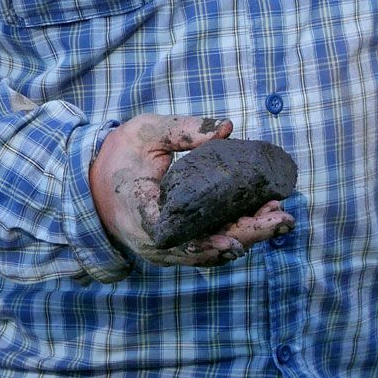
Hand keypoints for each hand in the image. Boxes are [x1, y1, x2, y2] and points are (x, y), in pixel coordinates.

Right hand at [89, 114, 293, 266]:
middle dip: (245, 235)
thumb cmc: (121, 154)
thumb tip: (227, 127)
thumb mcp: (146, 132)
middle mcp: (153, 240)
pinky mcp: (175, 247)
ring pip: (210, 251)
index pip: (173, 234)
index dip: (205, 243)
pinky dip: (234, 236)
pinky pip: (207, 247)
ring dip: (246, 237)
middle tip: (281, 218)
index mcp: (139, 213)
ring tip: (279, 218)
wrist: (96, 179)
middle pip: (203, 247)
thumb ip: (184, 130)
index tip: (234, 240)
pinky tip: (261, 222)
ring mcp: (164, 249)